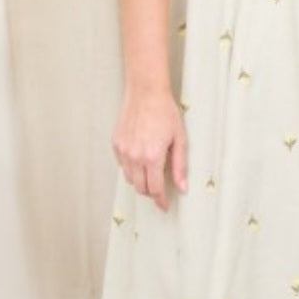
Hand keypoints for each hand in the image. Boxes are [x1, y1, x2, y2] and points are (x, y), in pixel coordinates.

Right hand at [112, 87, 187, 210]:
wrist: (146, 92)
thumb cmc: (164, 111)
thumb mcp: (179, 139)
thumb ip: (180, 166)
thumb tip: (182, 187)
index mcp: (152, 157)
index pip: (155, 189)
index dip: (160, 201)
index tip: (163, 205)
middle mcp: (135, 157)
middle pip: (140, 188)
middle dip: (150, 192)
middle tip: (159, 189)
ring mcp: (123, 150)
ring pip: (129, 178)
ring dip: (140, 180)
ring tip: (150, 173)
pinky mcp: (116, 144)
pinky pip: (122, 164)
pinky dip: (130, 167)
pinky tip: (140, 158)